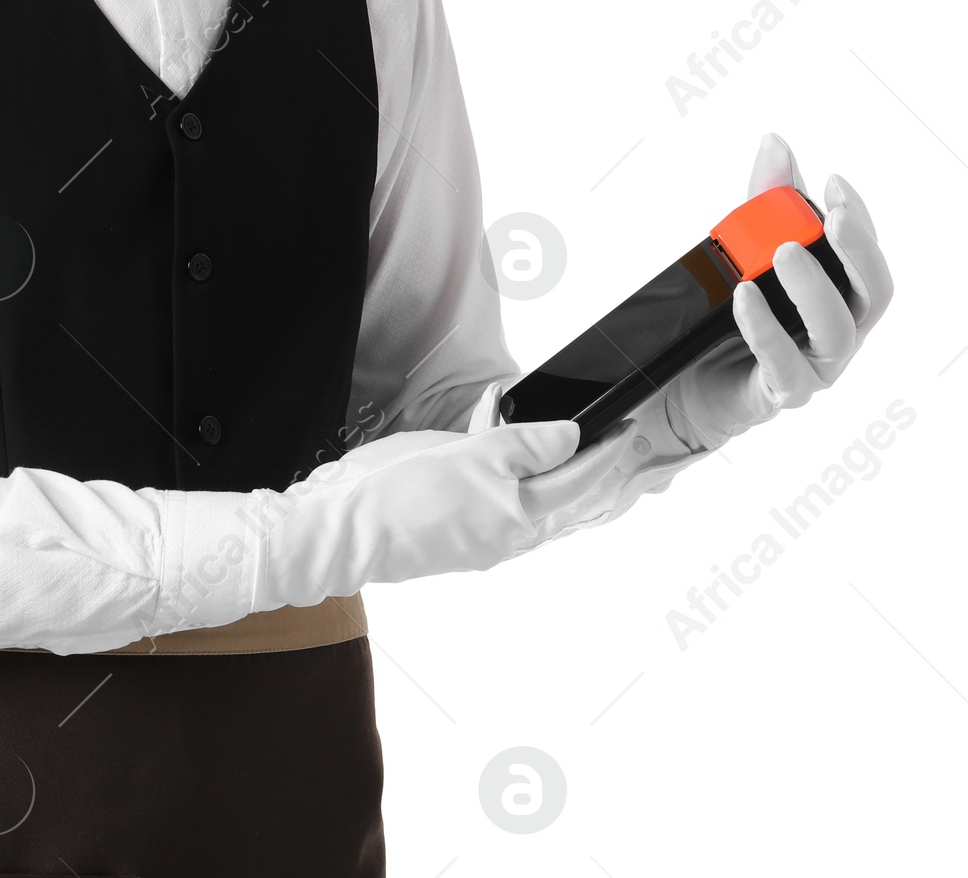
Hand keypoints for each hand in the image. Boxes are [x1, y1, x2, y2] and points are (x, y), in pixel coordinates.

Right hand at [246, 410, 642, 613]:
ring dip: (540, 470)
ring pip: (524, 500)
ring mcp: (476, 539)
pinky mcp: (449, 534)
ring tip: (543, 440)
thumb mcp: (471, 454)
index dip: (608, 452)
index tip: (628, 428)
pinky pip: (491, 502)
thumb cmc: (398, 495)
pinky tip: (482, 449)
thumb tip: (570, 439)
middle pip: (558, 498)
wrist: (338, 530)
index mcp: (518, 516)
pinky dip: (501, 476)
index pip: (579, 480)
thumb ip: (524, 446)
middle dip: (582, 467)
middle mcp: (504, 536)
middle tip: (605, 436)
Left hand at [662, 132, 894, 452]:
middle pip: (872, 294)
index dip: (858, 218)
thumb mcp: (745, 250)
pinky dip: (766, 331)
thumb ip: (765, 202)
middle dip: (856, 250)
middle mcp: (837, 330)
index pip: (865, 255)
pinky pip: (784, 367)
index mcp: (839, 294)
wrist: (687, 382)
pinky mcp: (778, 393)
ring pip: (836, 332)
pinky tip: (745, 296)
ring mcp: (814, 367)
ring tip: (784, 251)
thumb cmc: (731, 316)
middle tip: (833, 216)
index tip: (834, 181)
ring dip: (813, 288)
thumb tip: (775, 143)